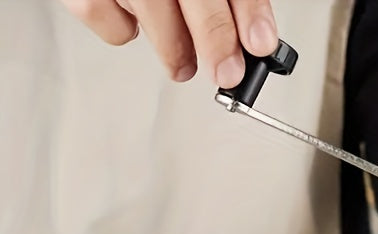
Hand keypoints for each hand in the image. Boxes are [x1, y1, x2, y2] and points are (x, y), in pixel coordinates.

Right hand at [60, 0, 277, 85]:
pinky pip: (107, 17)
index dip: (249, 11)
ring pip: (150, 7)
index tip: (261, 45)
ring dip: (174, 48)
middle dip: (214, 38)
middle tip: (226, 73)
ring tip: (183, 65)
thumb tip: (250, 40)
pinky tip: (135, 21)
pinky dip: (124, 29)